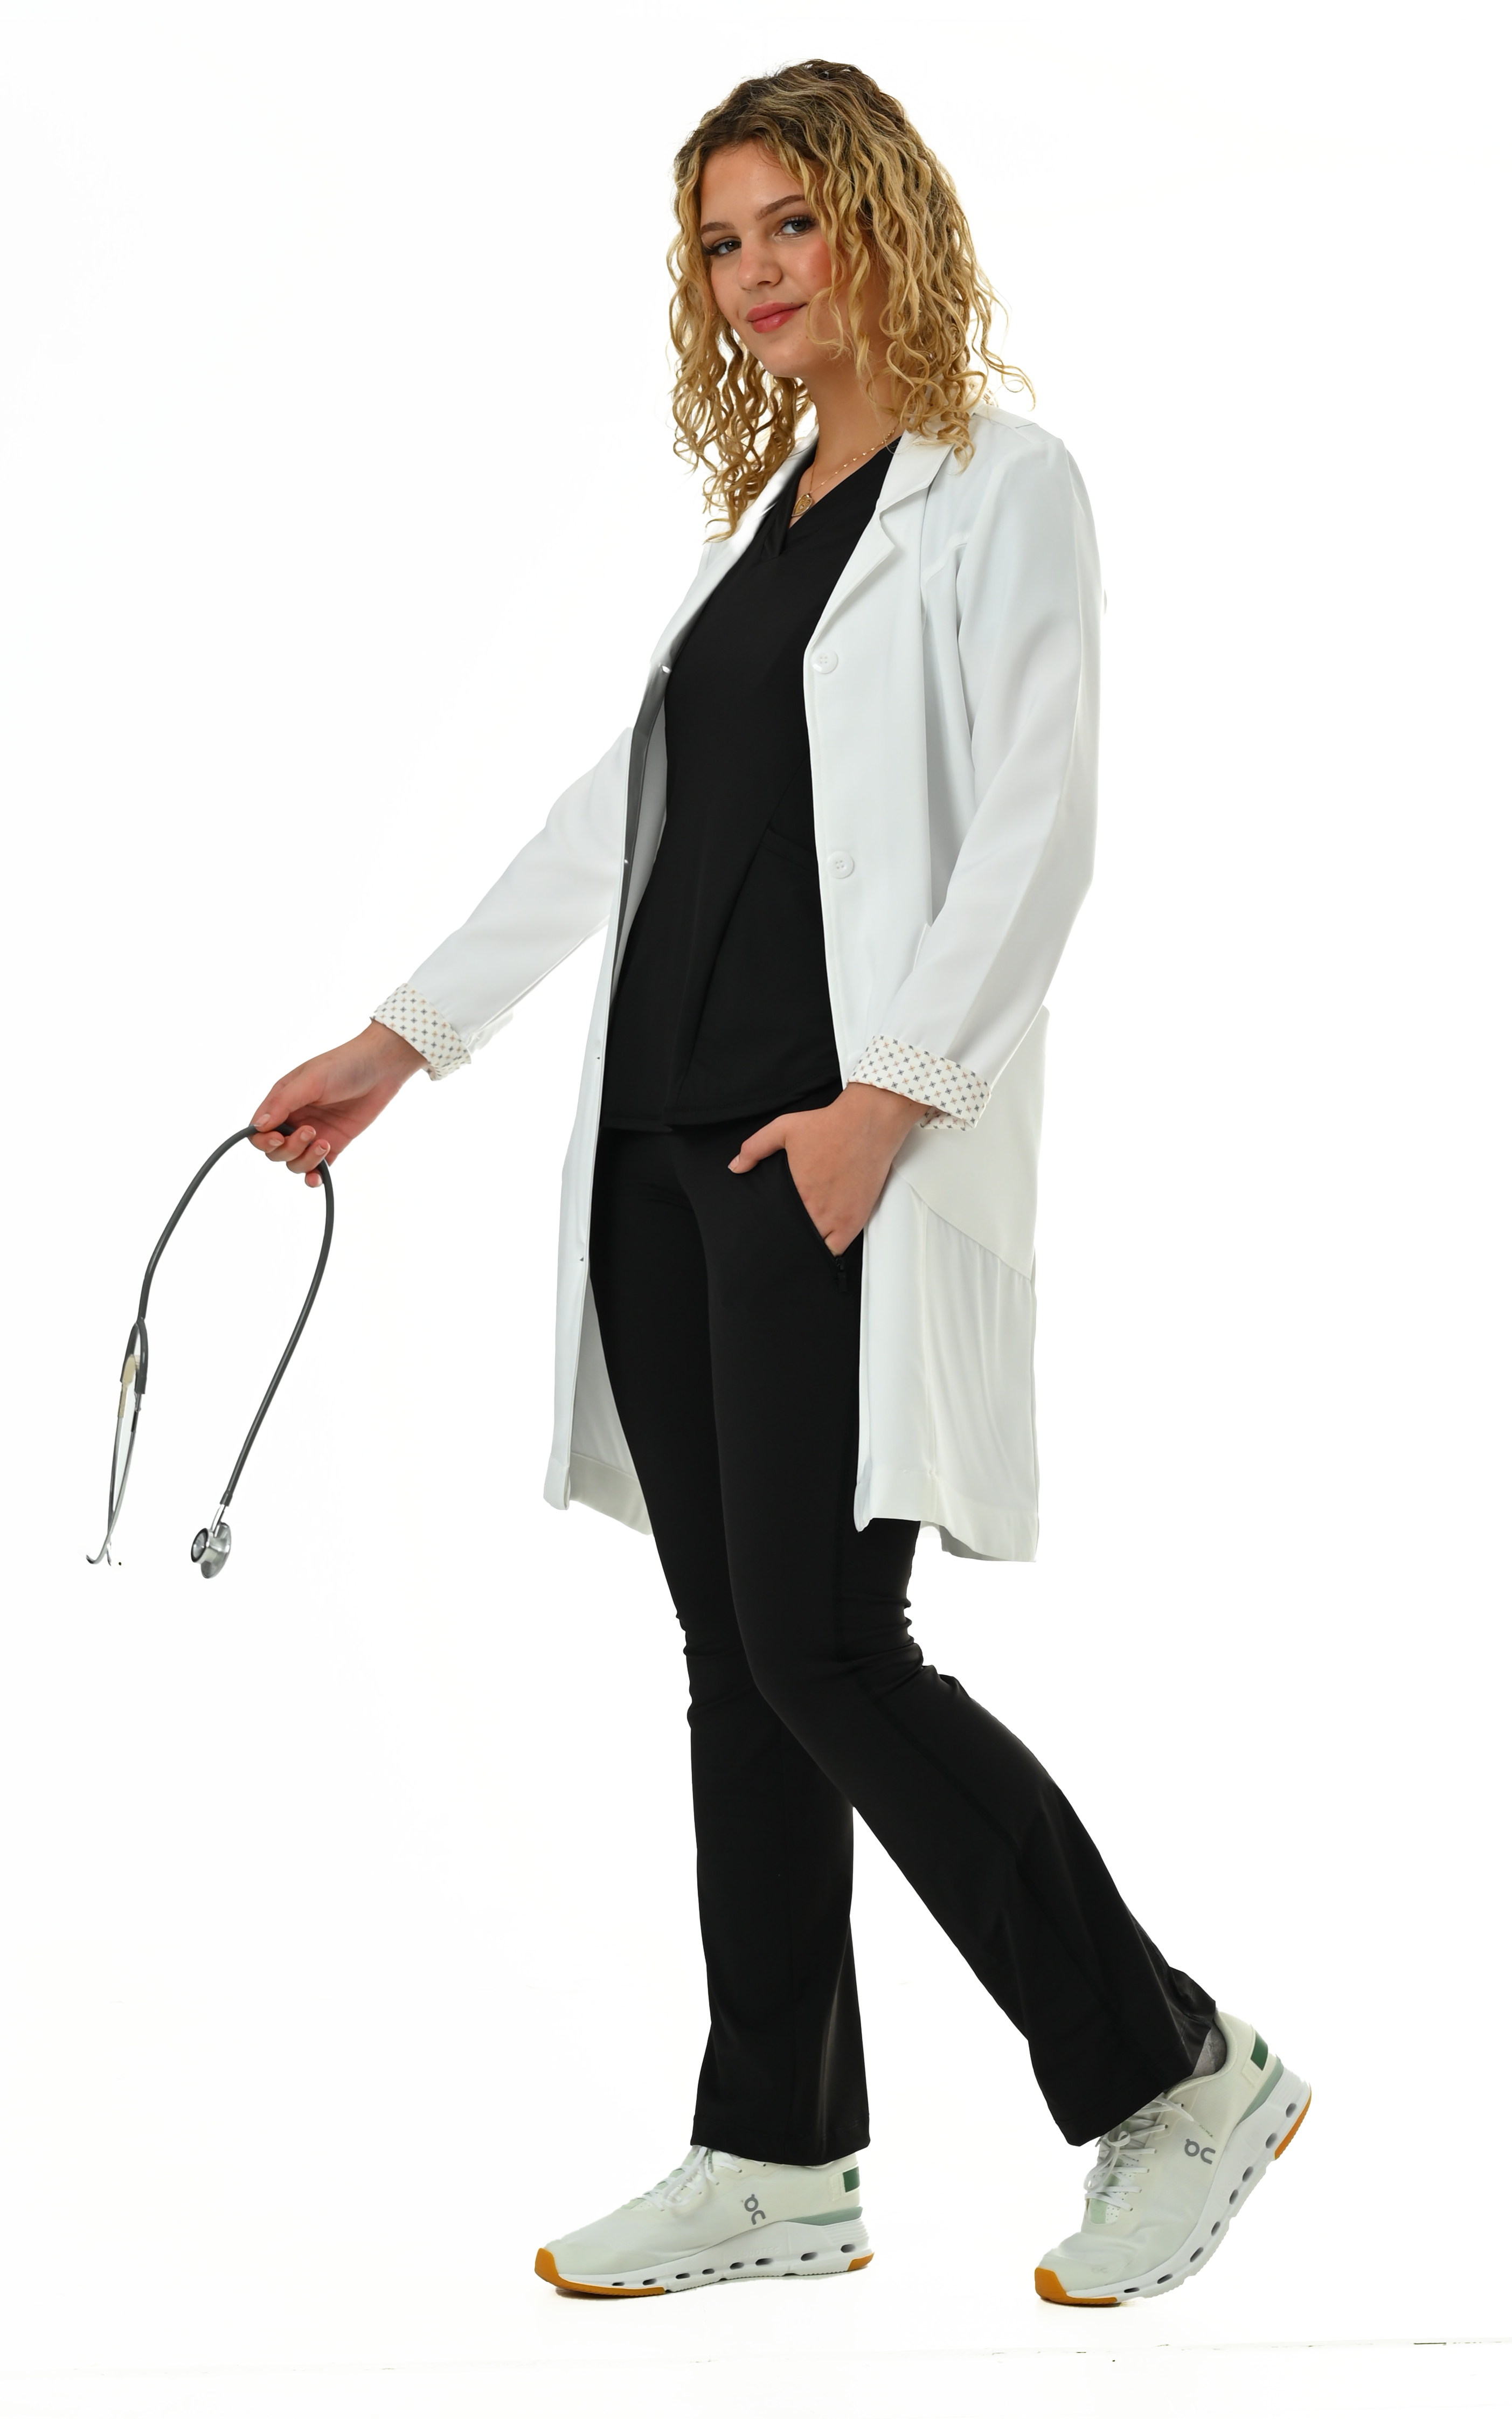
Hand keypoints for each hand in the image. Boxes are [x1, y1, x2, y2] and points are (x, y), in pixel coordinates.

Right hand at [250, 1021, 425, 1184]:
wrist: (381, 1068)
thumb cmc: (343, 1066)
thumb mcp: (310, 1080)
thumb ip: (283, 1103)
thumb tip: (258, 1126)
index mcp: (282, 1102)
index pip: (259, 1131)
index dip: (264, 1141)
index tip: (279, 1137)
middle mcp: (294, 1120)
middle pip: (275, 1152)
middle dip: (289, 1149)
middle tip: (310, 1131)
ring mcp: (314, 1134)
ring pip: (295, 1163)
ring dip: (305, 1160)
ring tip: (324, 1144)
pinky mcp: (334, 1145)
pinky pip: (317, 1169)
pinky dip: (314, 1177)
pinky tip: (317, 1177)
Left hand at [729, 1084, 925, 1252]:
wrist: (867, 1123)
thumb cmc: (830, 1125)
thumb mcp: (783, 1128)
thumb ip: (755, 1148)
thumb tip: (736, 1166)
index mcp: (797, 1191)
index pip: (779, 1225)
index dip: (773, 1231)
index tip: (772, 1229)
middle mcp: (817, 1208)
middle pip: (797, 1239)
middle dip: (790, 1240)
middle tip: (787, 1235)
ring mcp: (838, 1217)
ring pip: (816, 1248)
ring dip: (809, 1245)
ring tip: (804, 1239)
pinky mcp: (856, 1218)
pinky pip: (839, 1249)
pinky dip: (831, 1249)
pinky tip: (825, 1243)